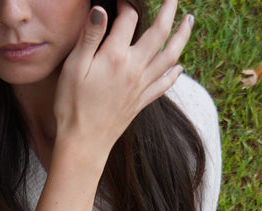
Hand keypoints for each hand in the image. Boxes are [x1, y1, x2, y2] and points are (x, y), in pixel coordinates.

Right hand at [54, 0, 193, 167]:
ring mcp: (141, 86)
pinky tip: (179, 66)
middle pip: (159, 33)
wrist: (84, 144)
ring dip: (182, 37)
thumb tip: (101, 9)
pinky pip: (164, 83)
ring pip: (169, 56)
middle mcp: (134, 68)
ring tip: (189, 21)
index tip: (120, 0)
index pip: (128, 18)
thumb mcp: (74, 67)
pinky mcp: (141, 102)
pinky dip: (174, 73)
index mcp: (116, 56)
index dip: (125, 3)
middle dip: (168, 10)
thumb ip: (90, 36)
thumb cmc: (72, 105)